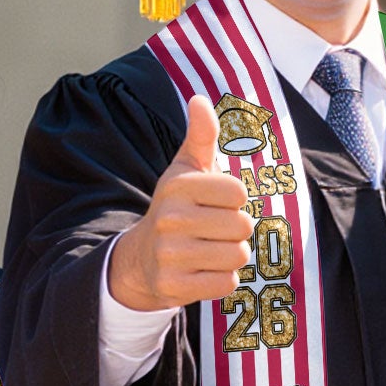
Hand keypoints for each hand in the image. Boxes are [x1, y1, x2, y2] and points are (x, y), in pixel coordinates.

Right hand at [106, 95, 254, 311]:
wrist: (142, 258)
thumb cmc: (177, 207)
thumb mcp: (186, 170)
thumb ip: (201, 136)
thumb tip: (199, 99)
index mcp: (178, 186)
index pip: (238, 192)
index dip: (234, 200)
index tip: (214, 203)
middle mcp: (171, 218)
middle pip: (243, 225)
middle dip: (236, 230)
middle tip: (213, 230)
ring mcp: (170, 255)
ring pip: (238, 255)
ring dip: (231, 255)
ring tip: (209, 249)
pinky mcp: (174, 286)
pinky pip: (226, 283)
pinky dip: (222, 279)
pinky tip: (203, 270)